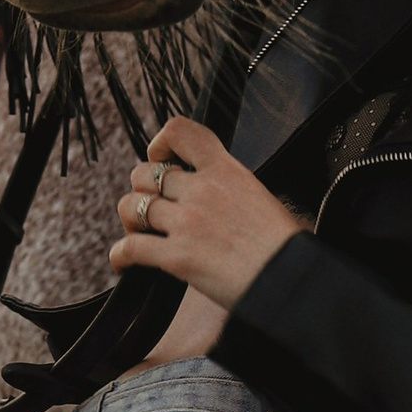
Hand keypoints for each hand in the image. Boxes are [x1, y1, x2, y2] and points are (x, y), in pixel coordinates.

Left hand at [107, 117, 305, 307]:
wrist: (291, 279)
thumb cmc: (285, 247)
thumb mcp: (261, 198)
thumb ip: (232, 190)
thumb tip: (221, 200)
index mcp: (226, 170)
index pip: (181, 132)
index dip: (160, 142)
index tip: (160, 157)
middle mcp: (202, 190)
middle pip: (144, 174)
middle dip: (141, 190)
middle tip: (150, 209)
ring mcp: (187, 222)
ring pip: (131, 207)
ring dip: (129, 221)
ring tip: (138, 234)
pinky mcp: (177, 257)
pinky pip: (131, 248)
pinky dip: (120, 255)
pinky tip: (123, 263)